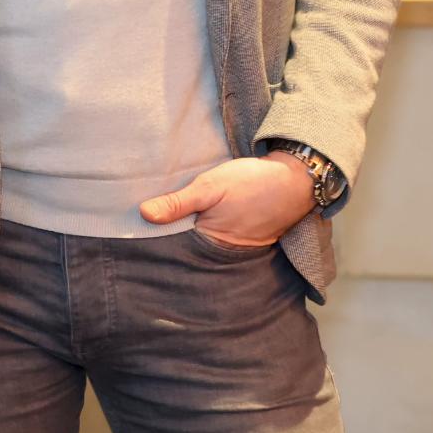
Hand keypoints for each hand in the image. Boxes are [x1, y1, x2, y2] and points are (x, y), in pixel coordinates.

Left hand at [138, 154, 315, 247]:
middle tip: (146, 225)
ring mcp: (239, 246)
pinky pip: (222, 237)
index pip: (176, 247)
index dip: (157, 238)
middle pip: (191, 247)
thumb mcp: (210, 186)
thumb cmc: (252, 182)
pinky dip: (211, 229)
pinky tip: (200, 218)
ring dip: (191, 233)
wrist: (297, 179)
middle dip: (173, 238)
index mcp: (212, 244)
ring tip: (167, 222)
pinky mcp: (248, 237)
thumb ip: (178, 202)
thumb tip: (144, 214)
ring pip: (206, 242)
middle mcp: (225, 253)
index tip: (135, 229)